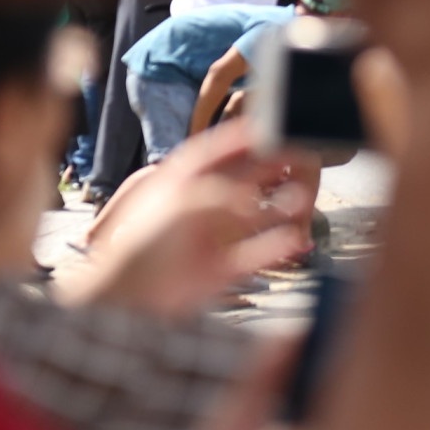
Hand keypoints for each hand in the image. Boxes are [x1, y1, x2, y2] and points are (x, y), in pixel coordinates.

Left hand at [69, 123, 312, 317]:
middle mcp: (196, 206)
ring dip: (277, 208)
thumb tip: (251, 202)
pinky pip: (255, 254)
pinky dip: (276, 247)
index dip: (237, 137)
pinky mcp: (218, 270)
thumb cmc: (143, 247)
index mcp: (178, 183)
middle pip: (237, 180)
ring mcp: (208, 238)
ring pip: (252, 217)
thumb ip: (219, 196)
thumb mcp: (181, 206)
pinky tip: (296, 241)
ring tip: (302, 200)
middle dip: (266, 168)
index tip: (267, 125)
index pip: (210, 151)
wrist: (128, 303)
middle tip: (297, 158)